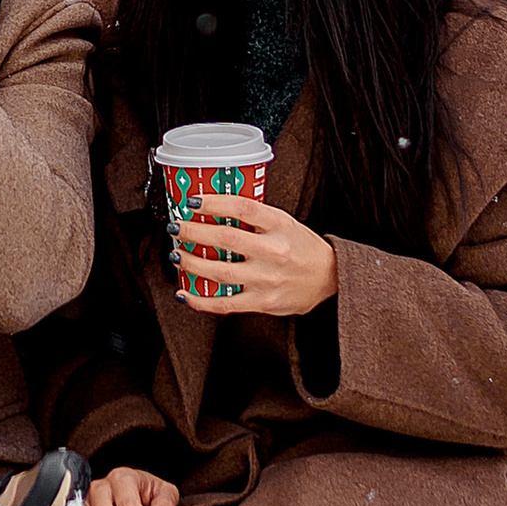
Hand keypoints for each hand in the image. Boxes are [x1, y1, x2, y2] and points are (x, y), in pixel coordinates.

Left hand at [172, 194, 338, 321]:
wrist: (330, 277)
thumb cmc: (303, 247)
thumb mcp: (284, 222)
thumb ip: (255, 216)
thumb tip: (214, 208)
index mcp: (279, 225)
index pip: (243, 207)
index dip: (214, 202)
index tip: (193, 201)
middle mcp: (274, 251)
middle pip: (225, 238)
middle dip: (193, 231)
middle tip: (176, 227)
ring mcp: (267, 278)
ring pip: (220, 271)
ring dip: (191, 263)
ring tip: (176, 254)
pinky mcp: (263, 302)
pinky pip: (225, 303)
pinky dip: (200, 301)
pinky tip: (184, 293)